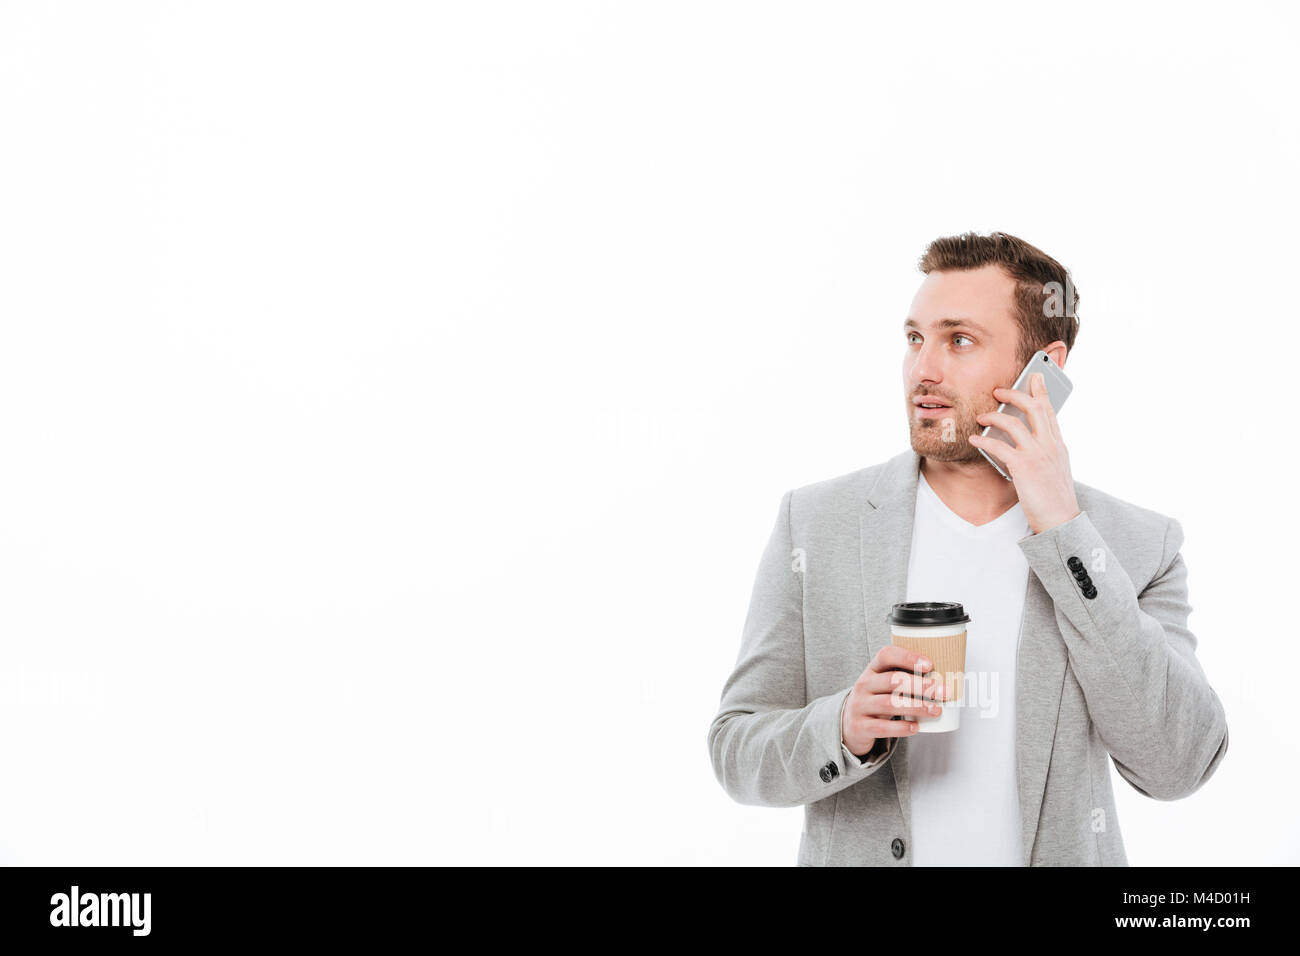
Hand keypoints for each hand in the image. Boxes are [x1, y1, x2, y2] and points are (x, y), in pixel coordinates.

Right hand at [841, 645, 948, 756]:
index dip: (908, 657)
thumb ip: (905, 679)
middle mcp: (864, 685)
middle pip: (892, 680)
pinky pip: (883, 727)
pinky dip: (902, 727)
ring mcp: (860, 705)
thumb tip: (942, 681)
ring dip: (917, 706)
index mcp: (872, 670)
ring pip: (889, 704)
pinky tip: (916, 727)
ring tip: (935, 710)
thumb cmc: (876, 700)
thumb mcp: (884, 685)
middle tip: (943, 692)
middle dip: (921, 686)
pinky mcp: (860, 726)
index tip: (929, 664)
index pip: (887, 655)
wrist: (850, 724)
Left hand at [968, 371, 1081, 533]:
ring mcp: (1038, 455)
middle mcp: (1051, 445)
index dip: (1041, 392)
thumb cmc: (1054, 499)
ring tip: (981, 417)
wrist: (1061, 521)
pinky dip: (984, 440)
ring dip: (994, 416)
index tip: (1035, 377)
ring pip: (1014, 423)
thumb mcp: (1055, 471)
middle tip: (998, 391)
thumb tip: (1027, 444)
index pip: (1051, 411)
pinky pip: (1000, 446)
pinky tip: (974, 439)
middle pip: (1034, 408)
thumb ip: (1045, 453)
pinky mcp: (1024, 467)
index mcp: (1059, 446)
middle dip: (1015, 395)